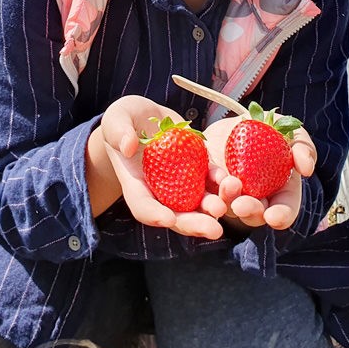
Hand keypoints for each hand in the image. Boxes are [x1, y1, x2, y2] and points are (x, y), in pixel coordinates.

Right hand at [100, 95, 227, 239]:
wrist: (145, 117)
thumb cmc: (124, 120)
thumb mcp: (116, 119)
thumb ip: (119, 131)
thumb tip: (128, 146)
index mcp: (135, 183)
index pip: (143, 206)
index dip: (154, 214)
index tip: (167, 218)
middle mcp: (159, 189)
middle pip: (176, 214)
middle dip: (194, 223)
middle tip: (213, 230)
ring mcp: (180, 181)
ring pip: (197, 202)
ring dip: (212, 208)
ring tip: (224, 209)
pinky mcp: (197, 168)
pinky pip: (210, 180)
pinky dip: (221, 183)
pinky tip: (232, 182)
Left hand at [203, 115, 316, 230]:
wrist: (242, 121)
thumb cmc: (274, 132)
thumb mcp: (293, 134)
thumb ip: (304, 149)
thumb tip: (306, 169)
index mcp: (280, 193)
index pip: (283, 212)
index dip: (280, 216)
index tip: (274, 216)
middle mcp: (255, 199)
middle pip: (253, 214)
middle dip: (249, 211)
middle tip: (242, 205)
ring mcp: (231, 193)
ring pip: (227, 204)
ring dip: (227, 199)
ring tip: (229, 185)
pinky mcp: (210, 182)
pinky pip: (208, 186)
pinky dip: (212, 182)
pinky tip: (216, 174)